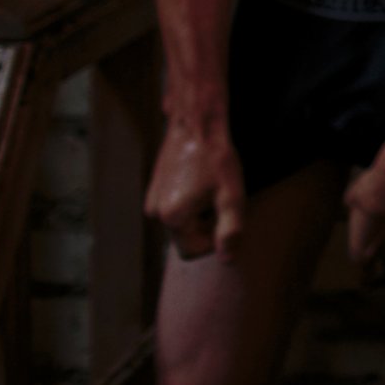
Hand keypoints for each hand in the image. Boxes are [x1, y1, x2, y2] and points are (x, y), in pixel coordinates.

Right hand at [146, 118, 245, 260]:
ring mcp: (152, 200)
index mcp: (173, 218)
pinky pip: (175, 208)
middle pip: (186, 237)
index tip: (226, 214)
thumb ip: (230, 231)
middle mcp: (155, 213)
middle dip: (207, 225)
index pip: (194, 250)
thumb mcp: (232, 195)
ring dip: (199, 214)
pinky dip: (190, 203)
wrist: (196, 125)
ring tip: (211, 188)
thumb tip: (227, 260)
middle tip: (220, 199)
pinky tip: (200, 182)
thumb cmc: (216, 158)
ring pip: (181, 223)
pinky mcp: (154, 189)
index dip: (215, 238)